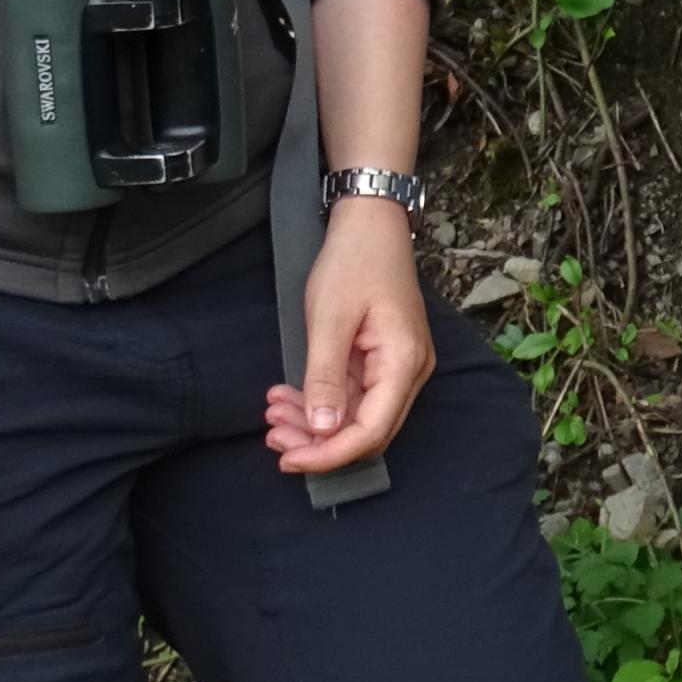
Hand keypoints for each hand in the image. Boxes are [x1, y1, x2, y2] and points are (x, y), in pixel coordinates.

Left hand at [265, 199, 434, 475]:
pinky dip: (321, 403)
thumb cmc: (353, 261)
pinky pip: (354, 397)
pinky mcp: (382, 360)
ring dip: (315, 424)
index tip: (289, 458)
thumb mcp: (329, 318)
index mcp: (403, 362)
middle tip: (272, 436)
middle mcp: (409, 371)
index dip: (331, 454)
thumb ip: (326, 378)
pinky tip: (289, 398)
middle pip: (367, 431)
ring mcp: (398, 366)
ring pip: (358, 417)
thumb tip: (323, 430)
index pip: (371, 431)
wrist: (370, 222)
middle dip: (319, 443)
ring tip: (273, 413)